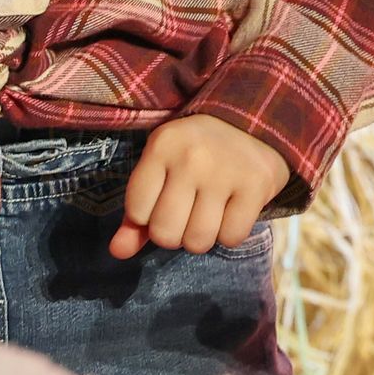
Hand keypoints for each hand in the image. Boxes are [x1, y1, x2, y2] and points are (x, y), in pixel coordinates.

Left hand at [109, 114, 289, 258]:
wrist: (250, 122)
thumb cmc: (194, 150)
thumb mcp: (160, 165)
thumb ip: (137, 211)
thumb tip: (117, 252)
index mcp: (161, 147)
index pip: (137, 211)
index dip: (146, 218)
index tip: (160, 204)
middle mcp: (191, 158)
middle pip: (166, 233)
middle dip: (173, 235)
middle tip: (184, 216)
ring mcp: (225, 172)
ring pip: (198, 241)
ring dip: (200, 238)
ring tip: (206, 215)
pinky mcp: (255, 185)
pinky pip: (232, 237)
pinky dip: (229, 234)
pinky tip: (230, 212)